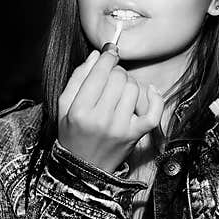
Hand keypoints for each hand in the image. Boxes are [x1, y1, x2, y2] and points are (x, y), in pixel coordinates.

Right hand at [58, 48, 164, 174]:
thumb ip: (77, 78)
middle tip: (111, 77)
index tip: (110, 51)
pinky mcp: (135, 135)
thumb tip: (96, 55)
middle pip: (119, 78)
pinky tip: (150, 91)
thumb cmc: (72, 133)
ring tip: (120, 90)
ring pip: (134, 89)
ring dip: (129, 83)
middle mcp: (101, 119)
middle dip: (116, 71)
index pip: (99, 74)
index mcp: (80, 110)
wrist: (83, 167)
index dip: (107, 57)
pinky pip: (153, 112)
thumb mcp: (63, 106)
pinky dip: (155, 98)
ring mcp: (121, 128)